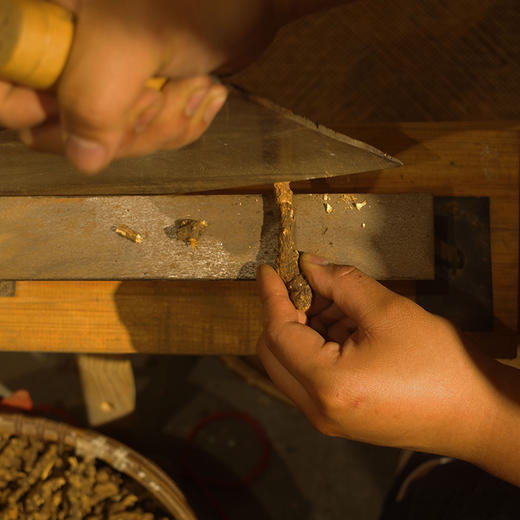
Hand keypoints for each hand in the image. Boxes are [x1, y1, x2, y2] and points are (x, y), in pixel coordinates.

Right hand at [0, 0, 283, 172]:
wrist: (249, 1)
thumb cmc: (194, 1)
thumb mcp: (135, 39)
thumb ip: (96, 96)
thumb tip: (84, 160)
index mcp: (40, 22)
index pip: (2, 85)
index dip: (31, 110)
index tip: (92, 112)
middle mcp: (59, 52)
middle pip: (52, 127)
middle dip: (123, 126)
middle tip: (160, 93)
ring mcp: (95, 79)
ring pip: (104, 140)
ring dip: (161, 125)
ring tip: (194, 85)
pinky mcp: (129, 98)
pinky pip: (139, 138)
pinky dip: (176, 125)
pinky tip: (200, 93)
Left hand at [257, 254, 519, 483]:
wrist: (479, 415)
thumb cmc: (440, 364)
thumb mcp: (387, 311)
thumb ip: (340, 283)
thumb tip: (309, 265)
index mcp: (326, 384)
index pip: (278, 333)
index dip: (272, 297)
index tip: (268, 271)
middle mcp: (317, 408)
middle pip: (276, 352)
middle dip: (289, 313)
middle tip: (311, 287)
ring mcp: (328, 417)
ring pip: (293, 364)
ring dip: (307, 329)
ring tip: (339, 304)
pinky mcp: (341, 418)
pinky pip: (312, 376)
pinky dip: (320, 347)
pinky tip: (347, 326)